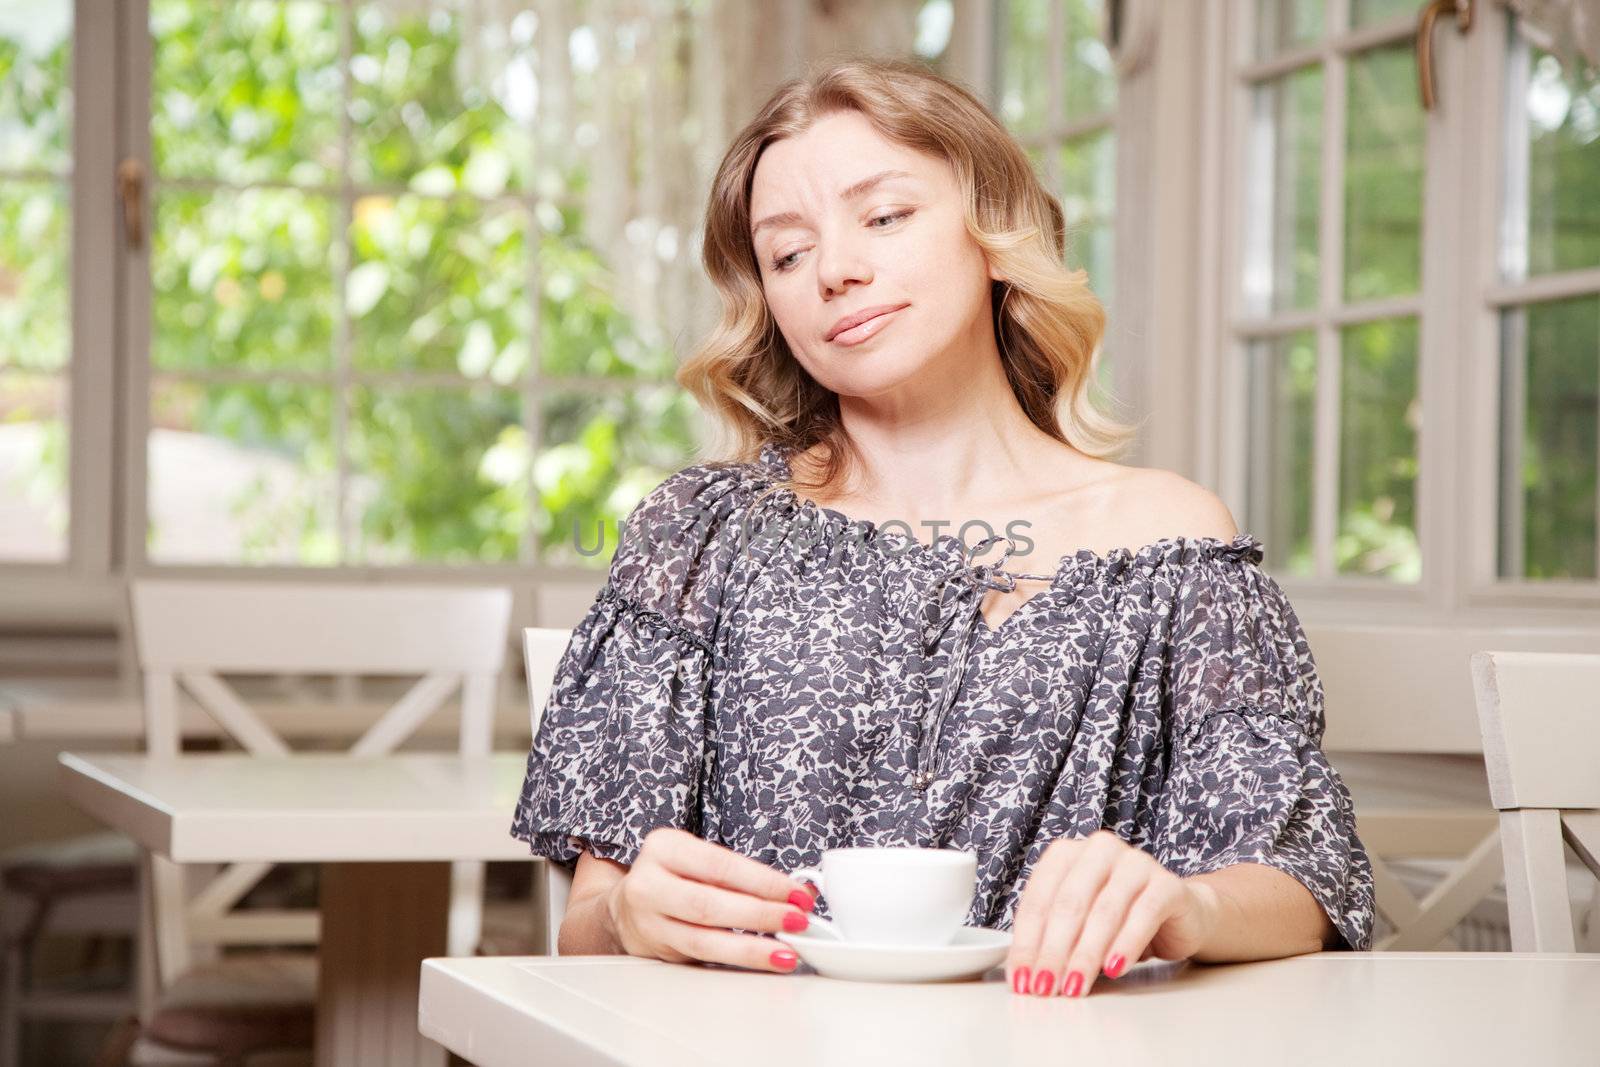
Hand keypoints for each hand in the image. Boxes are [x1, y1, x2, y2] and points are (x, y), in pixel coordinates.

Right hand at [602, 827, 818, 972]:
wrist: (627, 907)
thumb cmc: (676, 879)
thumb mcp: (702, 861)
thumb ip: (746, 875)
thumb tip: (803, 891)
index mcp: (665, 846)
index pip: (721, 865)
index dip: (763, 882)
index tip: (798, 894)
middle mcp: (649, 882)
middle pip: (710, 903)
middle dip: (760, 914)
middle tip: (797, 921)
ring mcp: (647, 920)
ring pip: (703, 938)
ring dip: (751, 947)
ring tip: (786, 952)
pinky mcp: (653, 950)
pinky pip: (700, 958)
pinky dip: (736, 960)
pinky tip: (762, 960)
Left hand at [1004, 830, 1218, 996]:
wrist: (1178, 916)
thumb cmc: (1118, 920)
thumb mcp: (1078, 925)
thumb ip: (1051, 939)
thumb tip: (1023, 974)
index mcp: (1067, 853)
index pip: (1038, 900)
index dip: (1026, 943)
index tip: (1020, 979)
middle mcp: (1099, 850)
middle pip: (1069, 905)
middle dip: (1053, 952)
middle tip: (1044, 987)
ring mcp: (1135, 862)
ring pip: (1104, 912)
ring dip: (1086, 955)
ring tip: (1074, 986)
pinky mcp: (1167, 884)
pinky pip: (1143, 915)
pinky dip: (1126, 945)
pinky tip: (1114, 968)